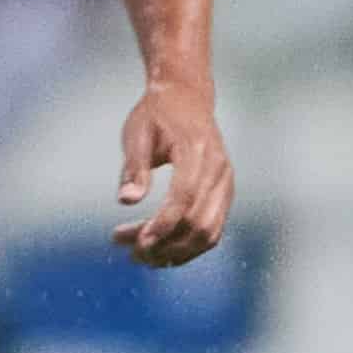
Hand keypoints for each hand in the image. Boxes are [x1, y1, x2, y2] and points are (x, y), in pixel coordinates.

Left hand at [112, 79, 231, 267]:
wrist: (187, 98)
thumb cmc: (156, 115)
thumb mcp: (137, 134)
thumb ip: (133, 167)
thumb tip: (126, 201)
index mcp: (197, 151)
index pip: (184, 197)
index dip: (162, 224)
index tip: (136, 243)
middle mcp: (219, 170)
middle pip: (199, 222)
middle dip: (165, 244)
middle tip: (130, 252)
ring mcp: (226, 184)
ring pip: (208, 233)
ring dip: (175, 251)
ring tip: (139, 254)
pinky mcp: (224, 194)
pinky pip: (212, 229)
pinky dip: (187, 246)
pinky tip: (158, 247)